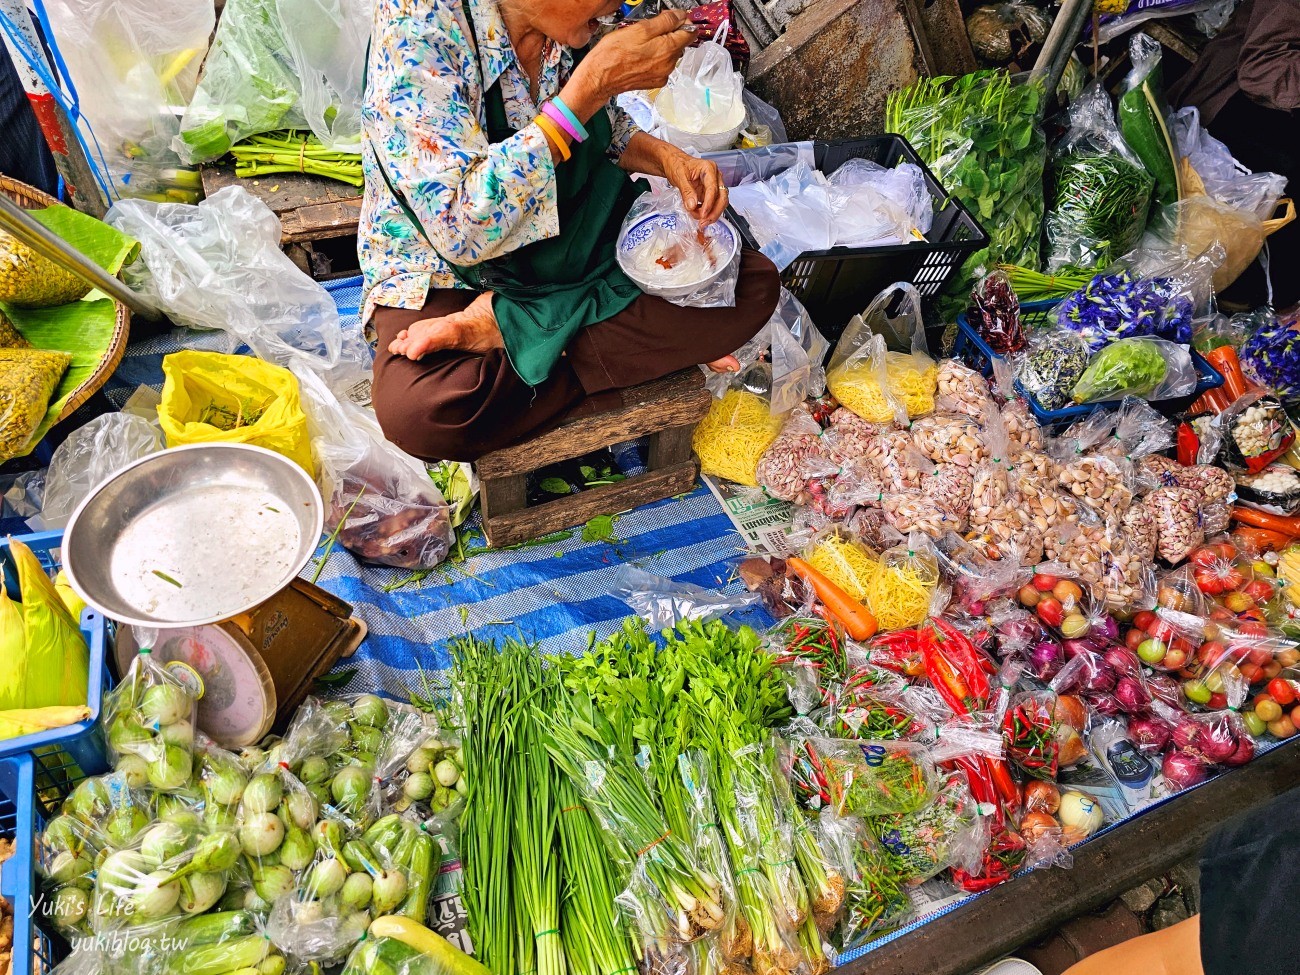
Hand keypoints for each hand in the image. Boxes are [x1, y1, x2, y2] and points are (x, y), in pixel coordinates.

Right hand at [570, 10, 694, 108]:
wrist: (599, 78)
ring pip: (669, 54)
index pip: (690, 32)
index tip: (673, 17)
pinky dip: (654, 57)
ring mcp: (662, 75)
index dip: (683, 21)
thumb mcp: (640, 29)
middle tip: (651, 28)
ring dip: (661, 45)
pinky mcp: (653, 81)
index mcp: (668, 49)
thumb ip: (664, 22)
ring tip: (642, 42)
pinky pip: (661, 65)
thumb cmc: (614, 54)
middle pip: (680, 43)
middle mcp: (669, 65)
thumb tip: (680, 16)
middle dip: (670, 32)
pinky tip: (640, 54)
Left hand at [662, 150, 727, 226]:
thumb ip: (686, 191)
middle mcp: (715, 177)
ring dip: (711, 214)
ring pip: (720, 203)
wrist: (673, 163)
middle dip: (714, 212)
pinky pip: (712, 205)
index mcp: (709, 169)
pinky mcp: (709, 193)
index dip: (709, 204)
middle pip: (722, 197)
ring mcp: (714, 185)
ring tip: (699, 221)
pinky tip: (697, 215)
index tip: (702, 214)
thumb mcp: (679, 176)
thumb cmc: (677, 164)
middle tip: (703, 223)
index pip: (713, 189)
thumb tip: (692, 206)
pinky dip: (706, 213)